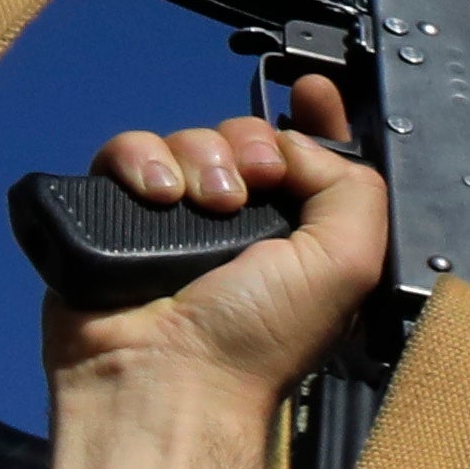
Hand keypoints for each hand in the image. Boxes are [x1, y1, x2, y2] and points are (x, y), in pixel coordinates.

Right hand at [41, 77, 388, 468]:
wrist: (163, 379)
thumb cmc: (258, 339)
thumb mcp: (349, 261)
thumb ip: (351, 185)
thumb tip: (301, 141)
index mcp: (302, 236)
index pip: (310, 156)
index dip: (314, 118)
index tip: (312, 89)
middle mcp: (243, 226)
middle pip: (245, 137)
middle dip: (251, 146)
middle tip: (251, 183)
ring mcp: (178, 219)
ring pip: (187, 140)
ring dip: (198, 156)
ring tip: (202, 202)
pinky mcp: (118, 217)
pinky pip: (126, 153)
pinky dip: (140, 159)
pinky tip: (154, 193)